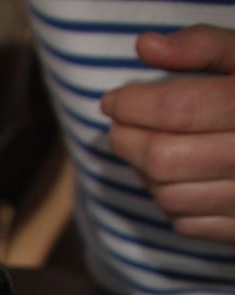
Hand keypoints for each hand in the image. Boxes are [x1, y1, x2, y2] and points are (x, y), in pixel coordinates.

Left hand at [101, 24, 234, 243]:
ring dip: (145, 173)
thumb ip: (205, 47)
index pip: (180, 109)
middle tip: (120, 126)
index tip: (113, 100)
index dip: (134, 104)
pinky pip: (187, 224)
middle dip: (128, 140)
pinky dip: (170, 201)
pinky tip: (177, 178)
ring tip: (148, 149)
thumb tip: (145, 46)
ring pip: (169, 196)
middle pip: (164, 158)